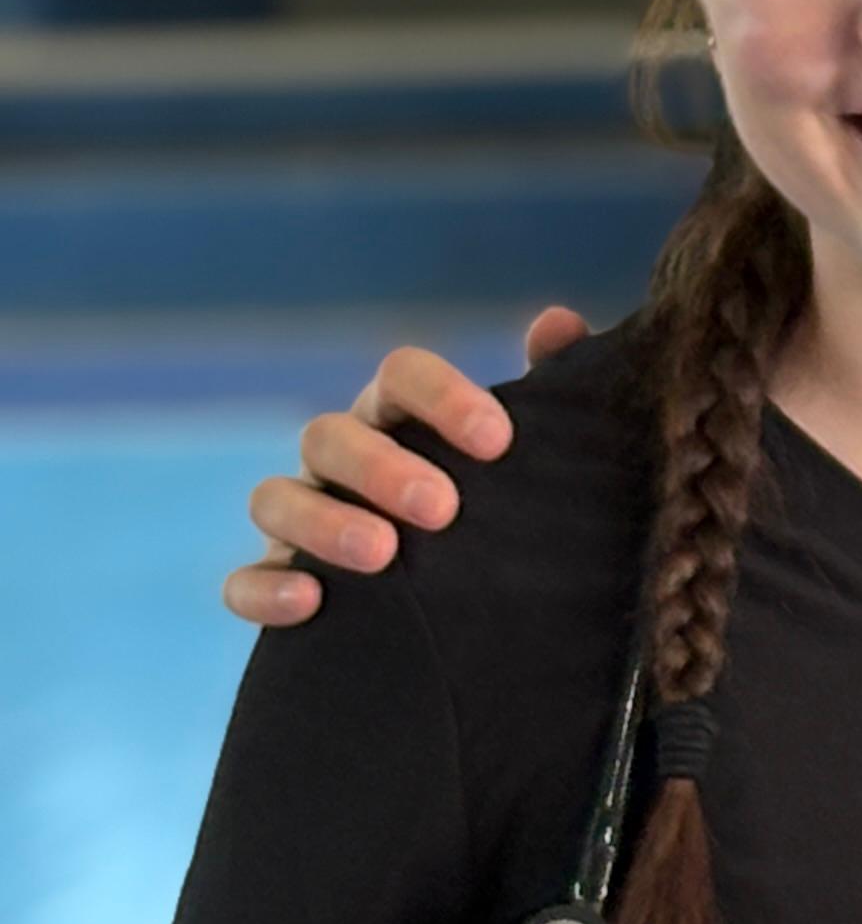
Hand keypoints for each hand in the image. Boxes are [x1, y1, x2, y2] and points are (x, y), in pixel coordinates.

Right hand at [219, 306, 588, 628]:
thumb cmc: (504, 507)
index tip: (498, 441)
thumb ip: (549, 387)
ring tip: (383, 554)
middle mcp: (339, 458)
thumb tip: (557, 322)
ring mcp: (299, 518)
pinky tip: (309, 602)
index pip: (402, 376)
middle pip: (329, 435)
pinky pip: (241, 583)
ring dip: (324, 523)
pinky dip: (264, 589)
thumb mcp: (536, 454)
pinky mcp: (274, 583)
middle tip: (442, 509)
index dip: (443, 398)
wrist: (483, 601)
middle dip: (381, 468)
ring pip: (274, 498)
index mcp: (398, 416)